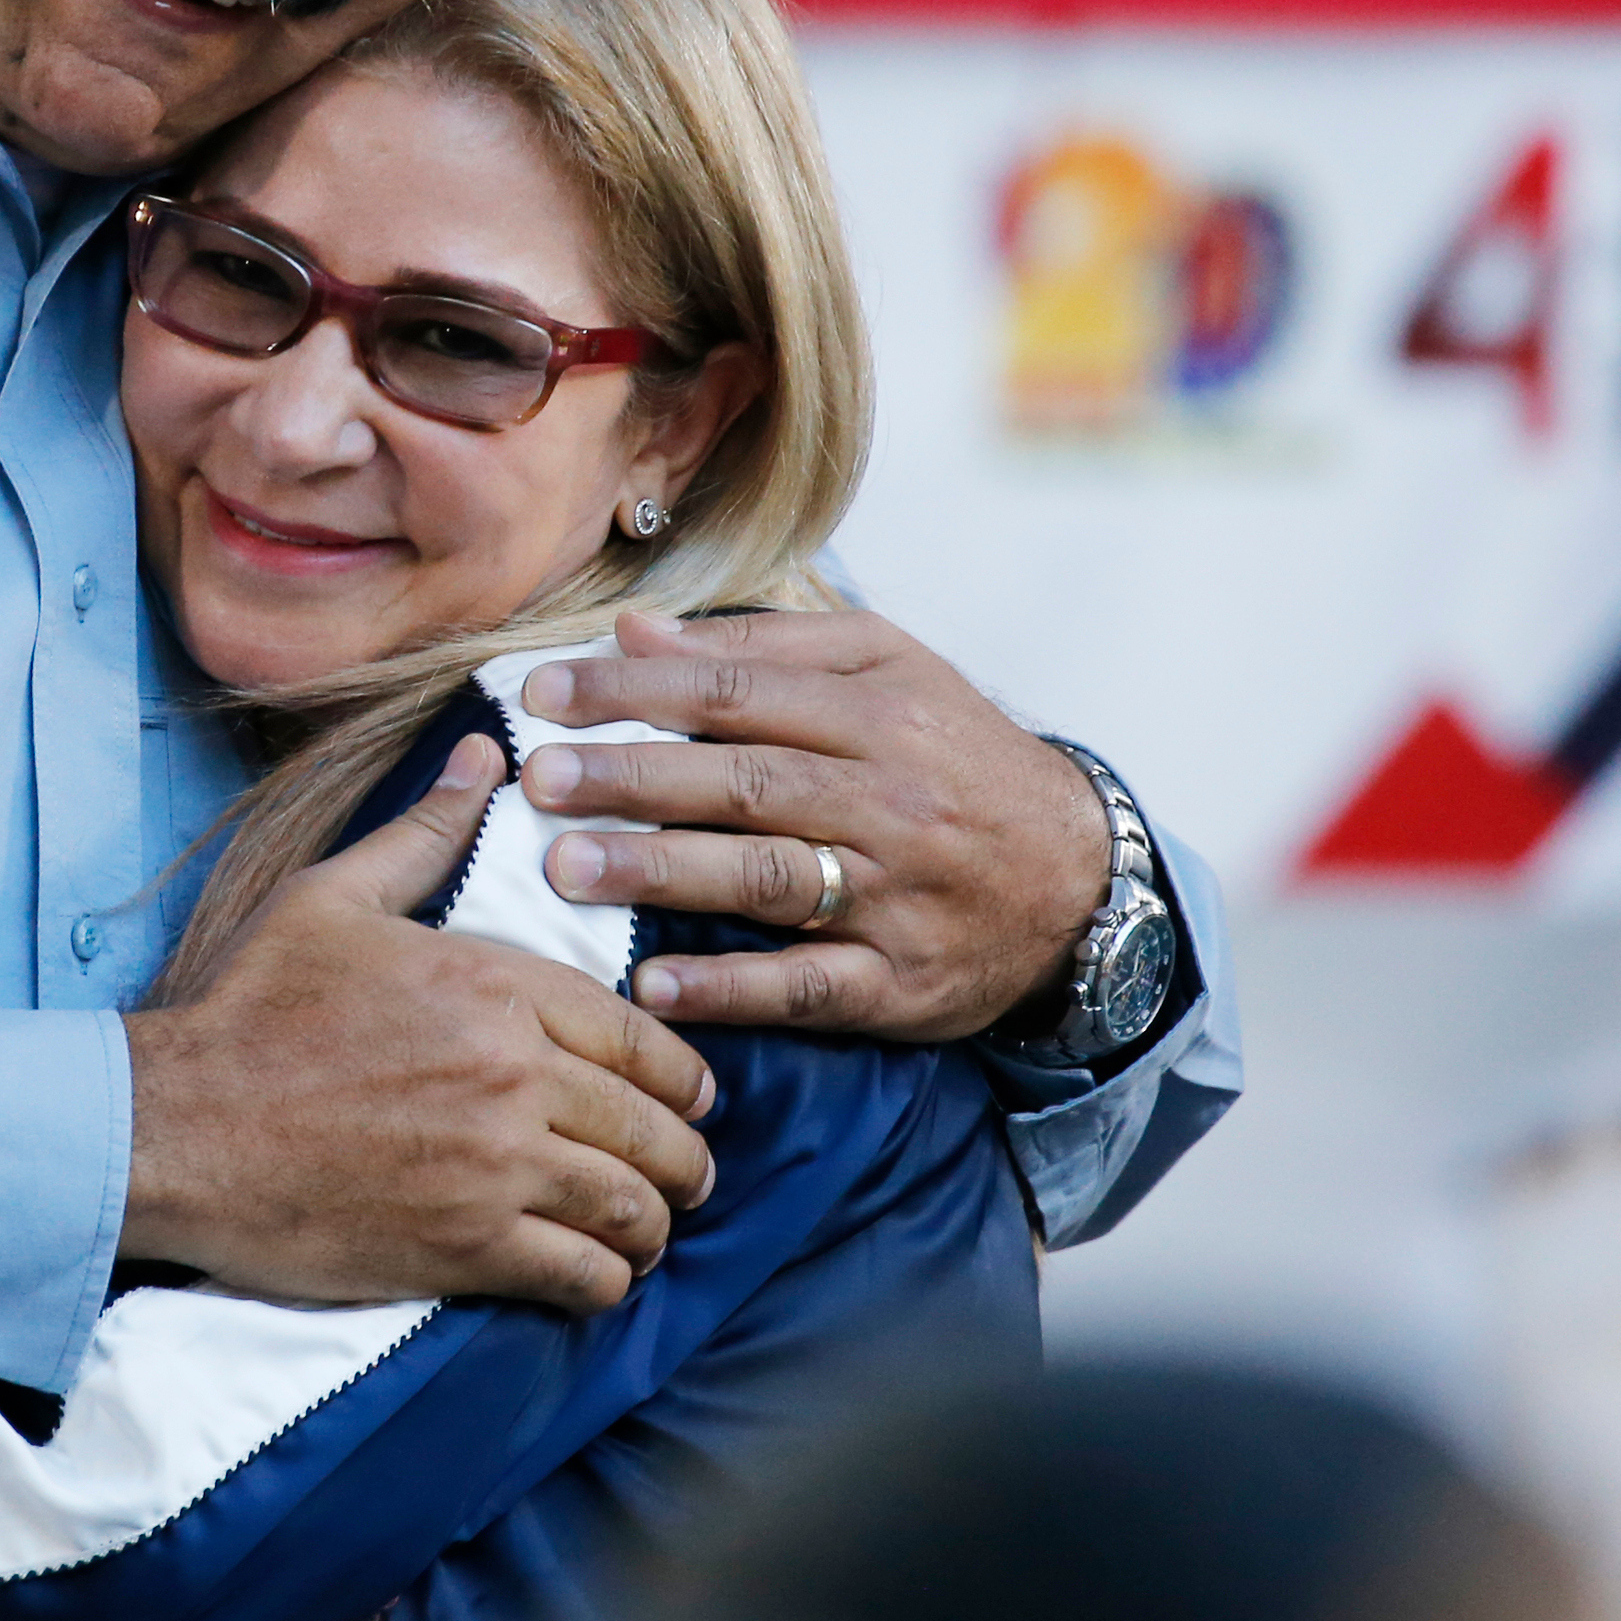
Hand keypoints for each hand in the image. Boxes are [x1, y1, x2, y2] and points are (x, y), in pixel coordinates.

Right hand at [123, 735, 717, 1312]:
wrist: (176, 1125)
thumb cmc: (248, 1008)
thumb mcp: (330, 898)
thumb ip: (422, 834)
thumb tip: (482, 757)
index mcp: (494, 986)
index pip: (639, 1036)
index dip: (681, 1075)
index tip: (695, 1099)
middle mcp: (514, 1075)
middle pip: (652, 1126)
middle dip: (683, 1157)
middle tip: (685, 1177)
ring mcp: (495, 1167)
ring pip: (630, 1206)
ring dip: (651, 1226)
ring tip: (646, 1235)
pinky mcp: (466, 1246)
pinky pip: (583, 1274)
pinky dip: (605, 1280)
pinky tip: (596, 1276)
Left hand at [521, 610, 1109, 1042]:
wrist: (1081, 874)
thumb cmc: (954, 757)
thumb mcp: (885, 672)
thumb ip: (758, 649)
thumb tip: (633, 630)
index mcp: (876, 713)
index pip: (735, 695)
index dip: (635, 693)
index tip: (544, 696)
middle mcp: (888, 801)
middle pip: (744, 783)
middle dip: (632, 779)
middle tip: (539, 779)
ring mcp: (895, 896)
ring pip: (769, 880)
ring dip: (662, 875)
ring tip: (567, 869)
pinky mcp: (901, 981)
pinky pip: (809, 985)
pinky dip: (731, 989)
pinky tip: (655, 987)